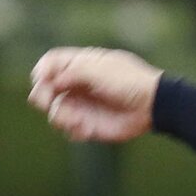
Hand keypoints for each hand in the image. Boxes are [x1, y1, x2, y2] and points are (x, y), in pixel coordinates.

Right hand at [29, 46, 162, 143]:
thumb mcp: (99, 69)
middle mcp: (77, 85)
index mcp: (79, 65)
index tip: (44, 79)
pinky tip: (85, 131)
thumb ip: (73, 71)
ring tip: (76, 121)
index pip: (49, 64)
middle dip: (41, 96)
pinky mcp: (90, 125)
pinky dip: (72, 131)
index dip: (42, 71)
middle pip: (45, 89)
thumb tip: (51, 81)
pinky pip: (69, 130)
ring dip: (59, 116)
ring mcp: (82, 105)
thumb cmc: (129, 81)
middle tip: (46, 102)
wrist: (153, 106)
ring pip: (54, 111)